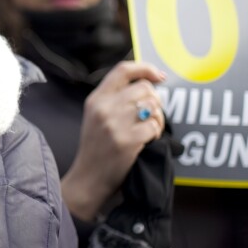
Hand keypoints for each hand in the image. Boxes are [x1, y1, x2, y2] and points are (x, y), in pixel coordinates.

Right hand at [61, 61, 164, 221]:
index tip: (159, 76)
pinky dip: (156, 133)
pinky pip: (154, 126)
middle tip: (151, 115)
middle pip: (144, 88)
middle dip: (155, 101)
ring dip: (158, 117)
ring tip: (150, 128)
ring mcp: (115, 124)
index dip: (145, 68)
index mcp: (96, 99)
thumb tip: (148, 86)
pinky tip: (147, 140)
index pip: (123, 70)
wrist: (88, 178)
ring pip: (152, 106)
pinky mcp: (127, 140)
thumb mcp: (96, 117)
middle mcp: (104, 107)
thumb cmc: (97, 148)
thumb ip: (115, 99)